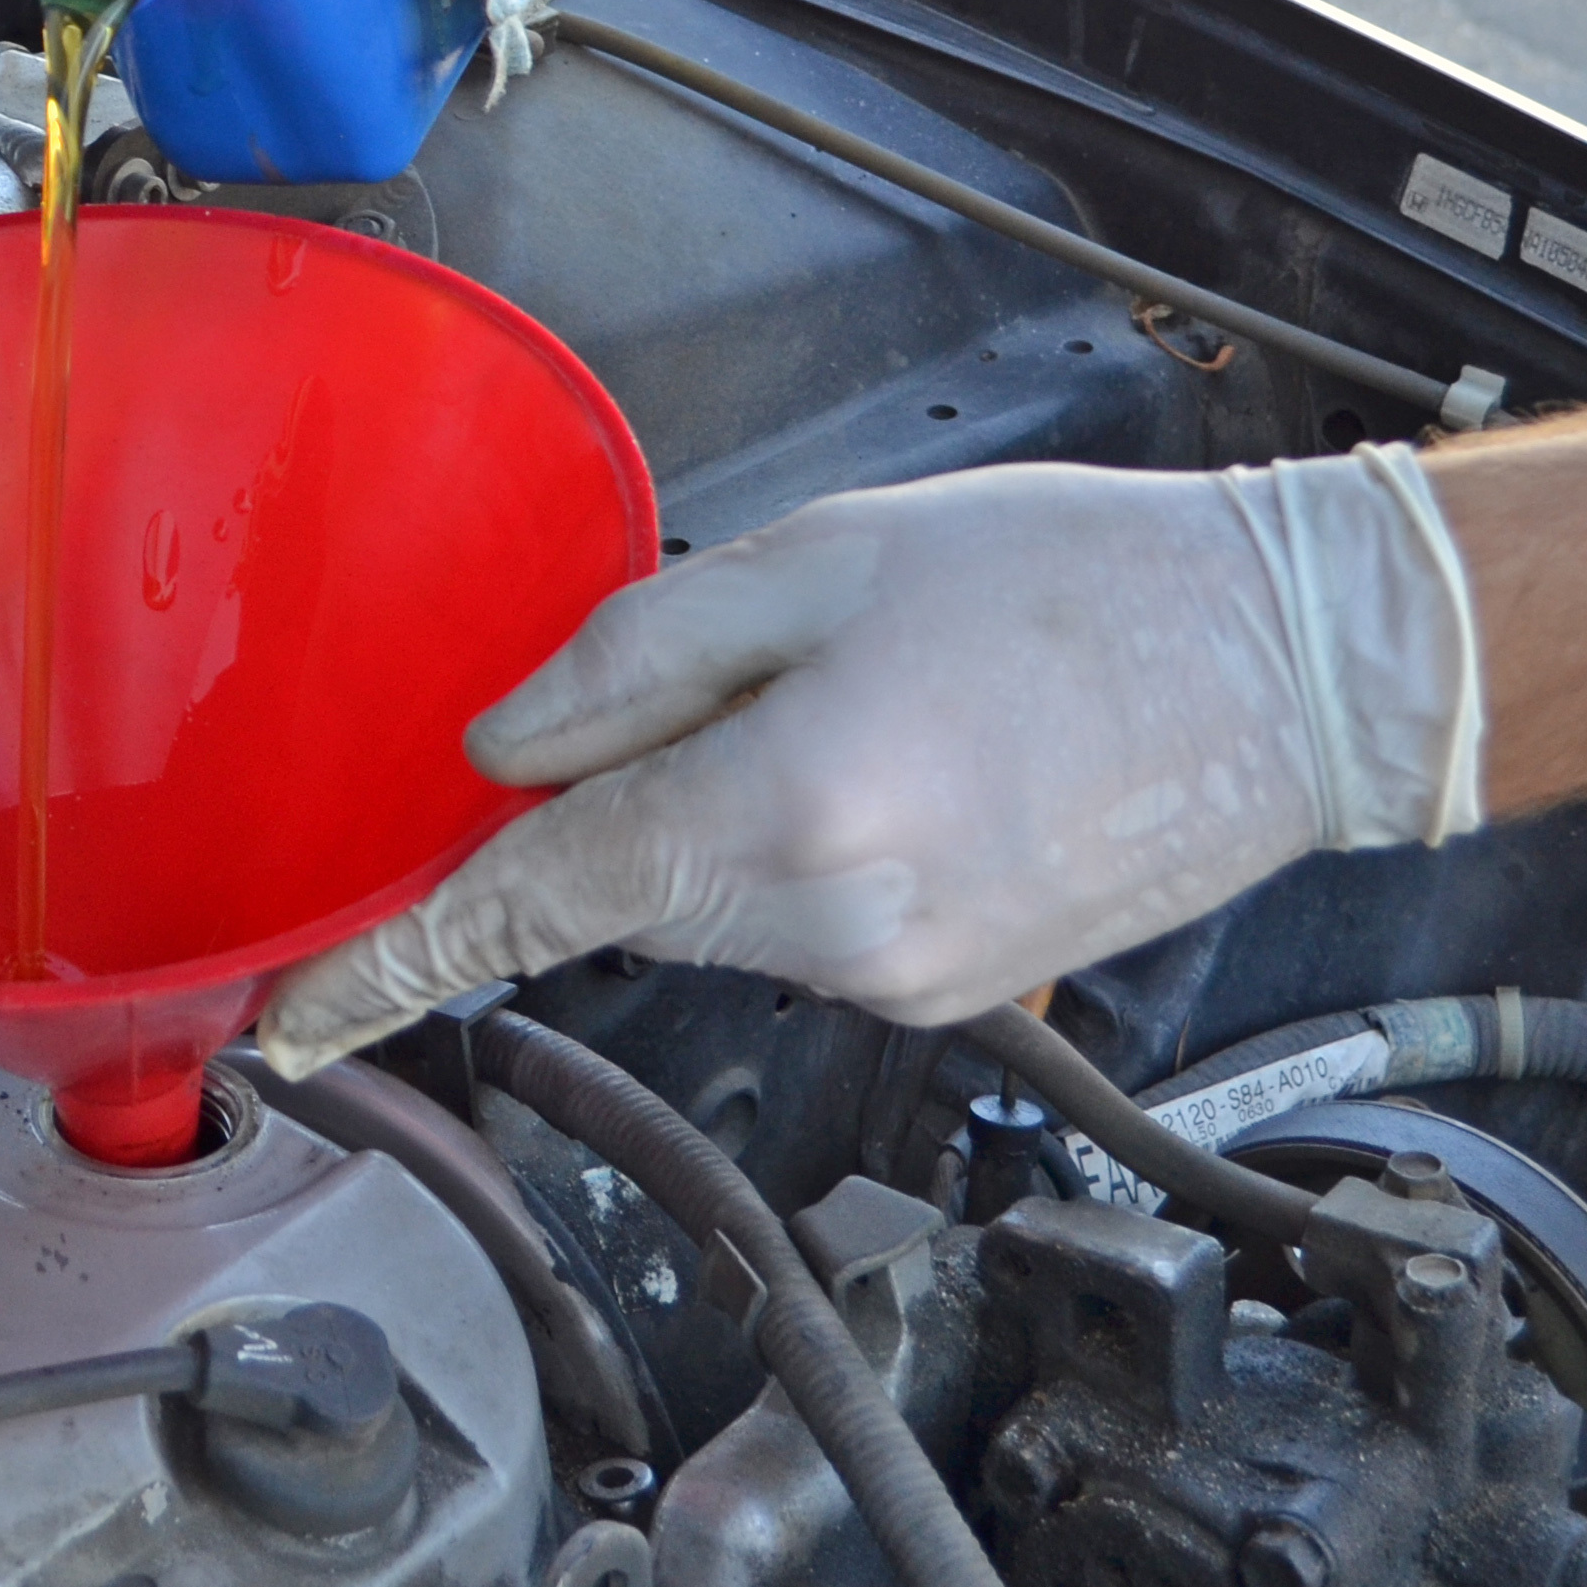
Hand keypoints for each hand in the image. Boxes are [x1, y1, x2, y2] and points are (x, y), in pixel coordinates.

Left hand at [256, 450, 1482, 1071]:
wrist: (1292, 666)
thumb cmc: (1080, 585)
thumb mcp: (819, 560)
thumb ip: (633, 657)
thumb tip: (502, 750)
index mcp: (783, 806)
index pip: (527, 909)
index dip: (390, 968)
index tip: (295, 1026)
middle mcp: (835, 929)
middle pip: (623, 895)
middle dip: (633, 798)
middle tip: (754, 676)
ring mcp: (899, 982)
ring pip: (712, 914)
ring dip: (731, 822)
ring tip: (873, 707)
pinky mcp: (949, 996)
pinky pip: (805, 932)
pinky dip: (811, 853)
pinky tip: (918, 762)